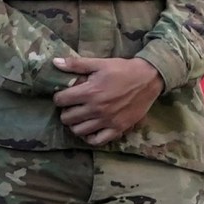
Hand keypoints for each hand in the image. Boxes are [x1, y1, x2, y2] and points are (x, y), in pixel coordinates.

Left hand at [50, 55, 164, 144]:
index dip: (59, 98)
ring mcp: (107, 121)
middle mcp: (96, 109)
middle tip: (71, 107)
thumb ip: (77, 64)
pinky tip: (89, 130)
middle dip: (65, 112)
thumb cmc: (122, 69)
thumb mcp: (100, 63)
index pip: (61, 100)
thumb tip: (55, 63)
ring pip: (79, 131)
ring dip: (75, 125)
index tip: (63, 96)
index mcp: (90, 92)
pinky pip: (98, 140)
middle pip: (67, 118)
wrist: (148, 79)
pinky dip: (90, 138)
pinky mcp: (118, 129)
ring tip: (79, 118)